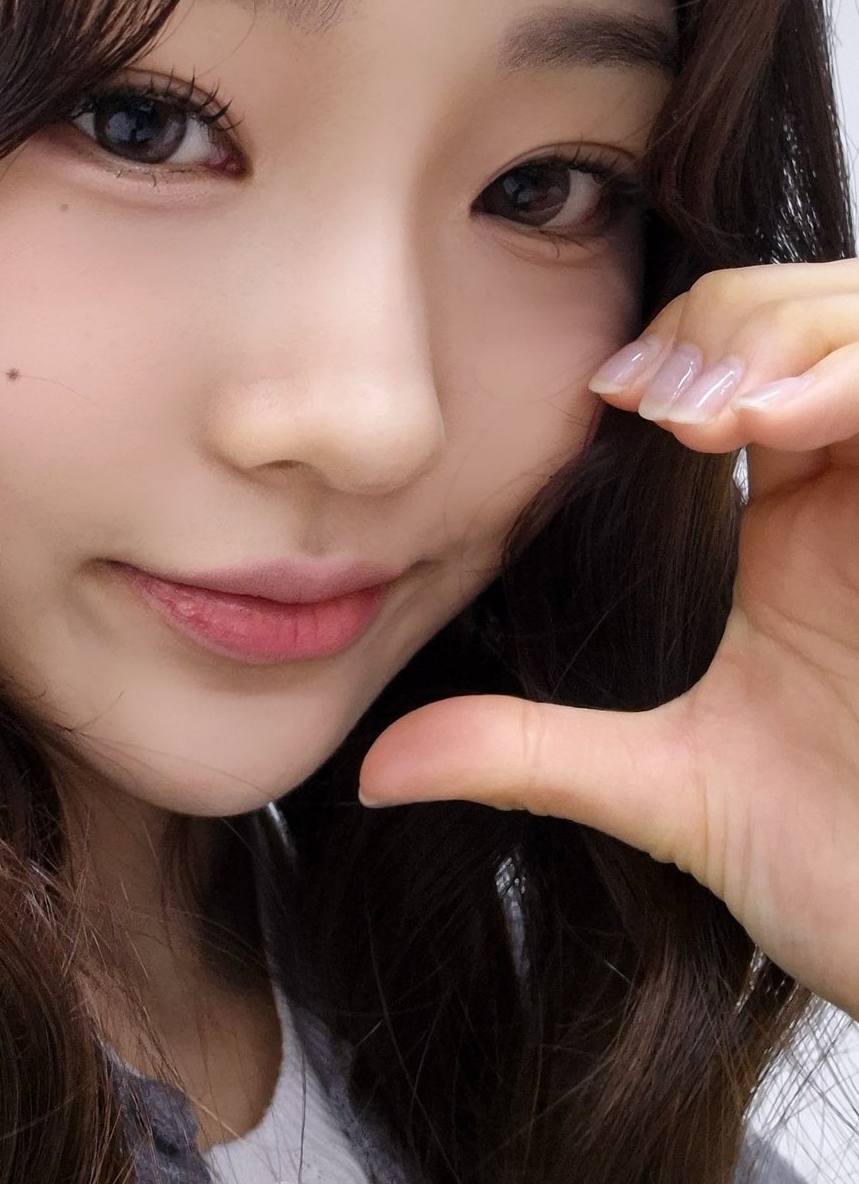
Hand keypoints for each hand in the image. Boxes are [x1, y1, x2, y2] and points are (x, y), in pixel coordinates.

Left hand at [357, 256, 858, 1022]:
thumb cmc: (855, 874)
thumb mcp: (673, 793)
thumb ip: (528, 754)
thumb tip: (374, 766)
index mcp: (809, 521)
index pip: (754, 354)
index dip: (687, 342)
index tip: (612, 401)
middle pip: (821, 309)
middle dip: (735, 316)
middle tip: (651, 396)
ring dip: (793, 334)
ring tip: (707, 410)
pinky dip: (855, 378)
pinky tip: (776, 423)